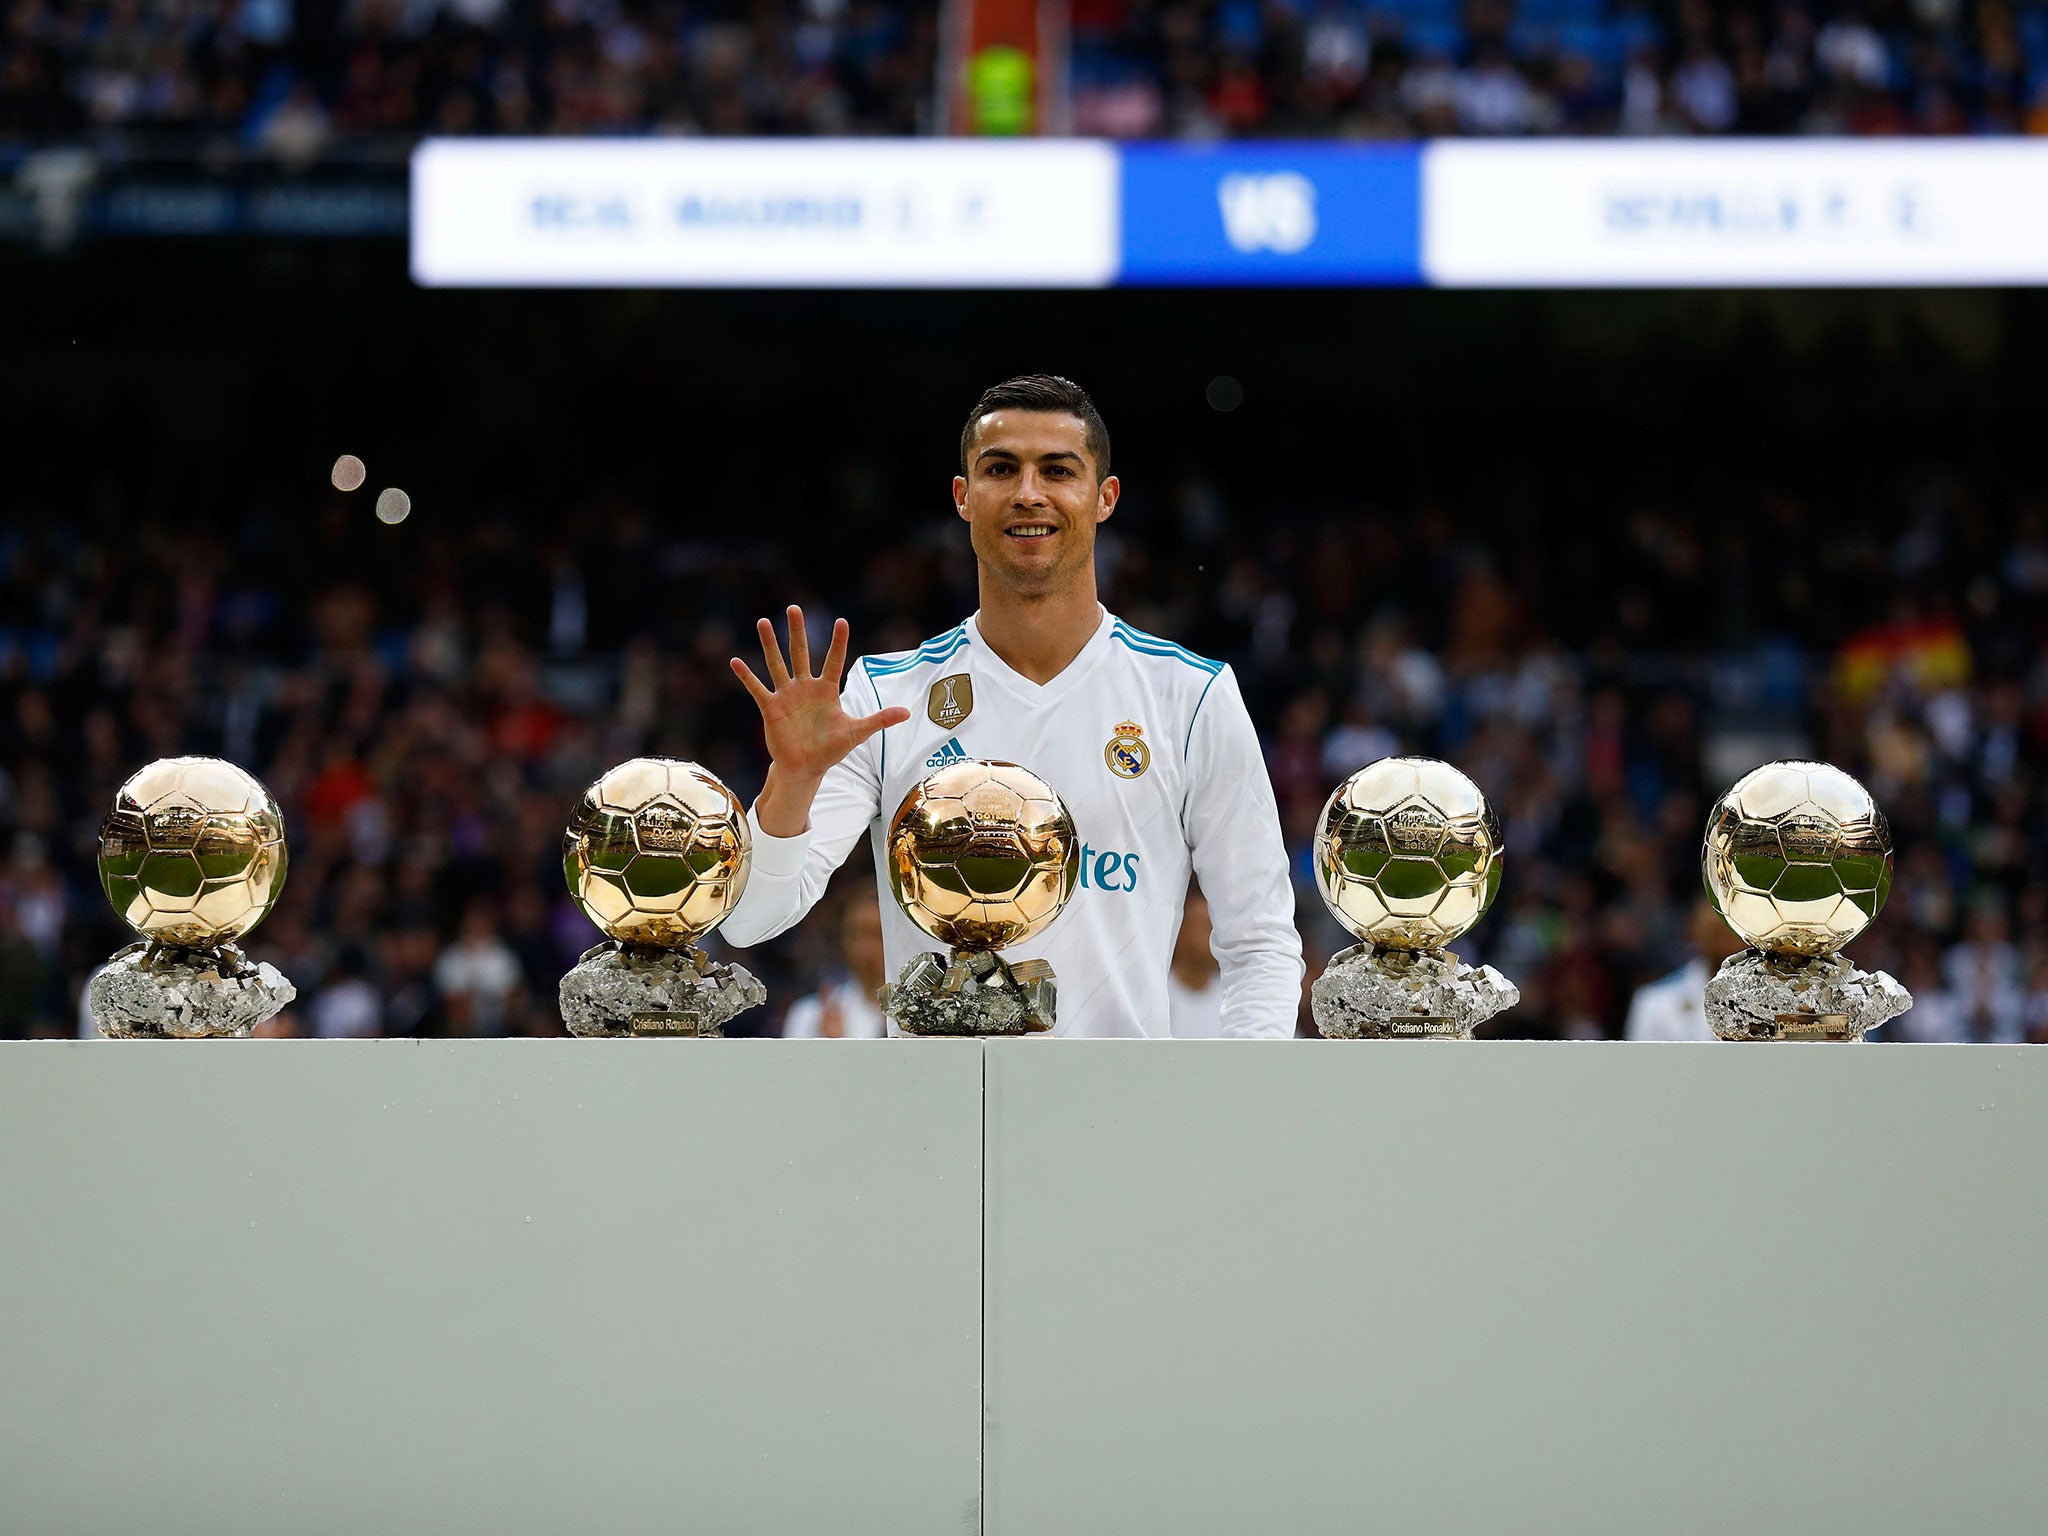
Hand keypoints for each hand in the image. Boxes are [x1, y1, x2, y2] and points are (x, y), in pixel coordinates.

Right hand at [730, 606, 908, 836]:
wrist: (805, 768)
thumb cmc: (830, 749)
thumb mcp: (856, 732)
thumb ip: (879, 720)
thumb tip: (907, 713)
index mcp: (826, 690)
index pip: (833, 661)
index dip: (837, 643)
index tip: (842, 621)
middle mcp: (805, 687)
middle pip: (800, 653)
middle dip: (797, 631)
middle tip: (794, 608)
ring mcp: (787, 696)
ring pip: (777, 664)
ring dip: (769, 644)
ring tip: (763, 622)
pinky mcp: (771, 708)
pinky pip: (757, 689)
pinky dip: (746, 676)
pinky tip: (735, 661)